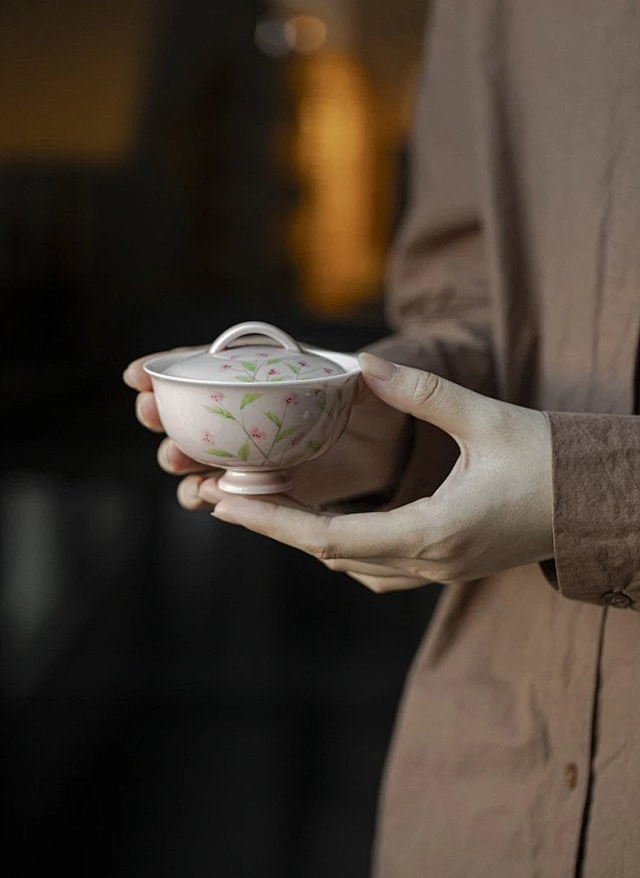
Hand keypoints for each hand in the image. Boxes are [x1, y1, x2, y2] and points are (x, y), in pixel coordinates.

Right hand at [122, 346, 411, 508]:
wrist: (403, 443)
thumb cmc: (389, 394)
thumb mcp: (387, 379)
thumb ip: (379, 374)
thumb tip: (368, 365)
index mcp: (270, 370)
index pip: (209, 362)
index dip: (169, 365)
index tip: (136, 374)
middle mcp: (254, 409)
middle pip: (193, 411)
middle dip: (164, 415)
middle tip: (152, 418)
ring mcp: (258, 450)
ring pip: (204, 457)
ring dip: (184, 462)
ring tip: (180, 467)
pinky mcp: (273, 488)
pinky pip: (232, 493)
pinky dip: (213, 494)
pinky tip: (207, 497)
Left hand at [204, 353, 554, 593]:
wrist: (599, 503)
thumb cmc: (550, 461)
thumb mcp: (487, 418)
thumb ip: (424, 392)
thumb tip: (365, 363)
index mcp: (434, 531)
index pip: (331, 537)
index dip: (274, 519)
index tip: (228, 501)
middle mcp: (429, 561)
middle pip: (330, 554)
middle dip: (276, 525)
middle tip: (226, 497)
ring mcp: (439, 571)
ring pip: (352, 564)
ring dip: (307, 537)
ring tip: (269, 505)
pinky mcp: (447, 565)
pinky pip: (378, 567)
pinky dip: (342, 546)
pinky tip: (329, 525)